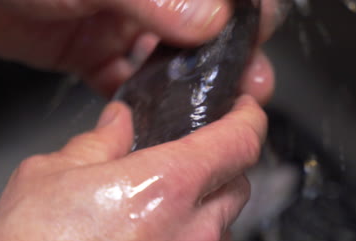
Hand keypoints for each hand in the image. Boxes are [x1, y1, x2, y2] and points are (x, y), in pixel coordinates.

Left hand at [0, 0, 287, 96]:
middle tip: (249, 80)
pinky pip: (127, 81)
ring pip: (168, 59)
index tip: (263, 29)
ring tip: (215, 105)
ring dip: (191, 83)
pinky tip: (155, 114)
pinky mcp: (92, 52)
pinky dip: (142, 100)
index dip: (247, 9)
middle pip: (202, 28)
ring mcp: (118, 24)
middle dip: (229, 56)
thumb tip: (212, 18)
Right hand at [0, 94, 265, 240]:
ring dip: (211, 200)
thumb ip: (100, 141)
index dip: (250, 116)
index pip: (241, 140)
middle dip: (226, 159)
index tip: (245, 108)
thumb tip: (118, 123)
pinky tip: (164, 230)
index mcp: (168, 185)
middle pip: (239, 180)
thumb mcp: (56, 173)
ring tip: (174, 194)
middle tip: (201, 149)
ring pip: (227, 220)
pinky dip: (198, 234)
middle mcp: (192, 229)